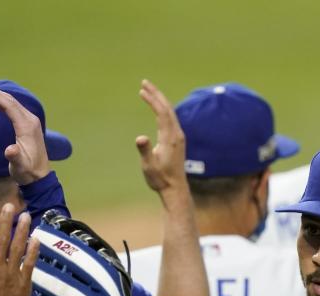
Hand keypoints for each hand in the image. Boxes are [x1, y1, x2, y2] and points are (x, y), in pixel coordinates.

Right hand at [0, 83, 50, 184]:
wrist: (39, 177)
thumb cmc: (28, 171)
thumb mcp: (19, 166)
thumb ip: (15, 157)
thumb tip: (9, 150)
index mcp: (27, 125)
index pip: (8, 104)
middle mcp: (29, 120)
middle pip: (8, 99)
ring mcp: (29, 122)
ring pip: (9, 103)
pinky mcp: (26, 126)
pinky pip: (11, 110)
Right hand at [0, 203, 39, 295]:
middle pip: (2, 239)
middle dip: (5, 221)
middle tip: (9, 206)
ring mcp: (12, 274)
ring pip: (18, 248)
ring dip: (22, 230)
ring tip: (26, 215)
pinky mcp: (24, 282)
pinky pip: (30, 263)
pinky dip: (33, 251)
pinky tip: (36, 238)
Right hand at [135, 80, 188, 198]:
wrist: (175, 189)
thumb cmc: (160, 179)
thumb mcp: (149, 166)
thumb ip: (145, 151)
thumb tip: (140, 138)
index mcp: (170, 138)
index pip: (162, 112)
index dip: (152, 100)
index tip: (142, 90)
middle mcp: (176, 135)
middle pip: (167, 108)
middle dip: (156, 94)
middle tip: (144, 82)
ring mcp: (178, 137)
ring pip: (170, 113)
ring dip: (159, 100)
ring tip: (147, 91)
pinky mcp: (177, 140)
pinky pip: (170, 119)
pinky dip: (162, 109)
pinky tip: (157, 107)